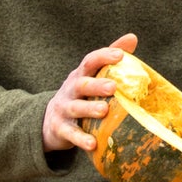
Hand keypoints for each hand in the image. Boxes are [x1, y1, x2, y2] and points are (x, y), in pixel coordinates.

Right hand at [43, 33, 136, 153]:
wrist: (49, 121)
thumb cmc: (80, 96)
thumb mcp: (90, 76)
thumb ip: (109, 59)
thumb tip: (132, 37)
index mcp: (80, 75)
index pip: (90, 61)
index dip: (104, 56)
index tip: (120, 55)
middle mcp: (70, 90)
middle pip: (81, 84)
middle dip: (96, 85)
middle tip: (113, 87)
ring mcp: (64, 109)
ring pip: (75, 108)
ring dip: (89, 109)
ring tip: (104, 111)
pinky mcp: (60, 129)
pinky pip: (71, 134)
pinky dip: (81, 139)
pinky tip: (92, 144)